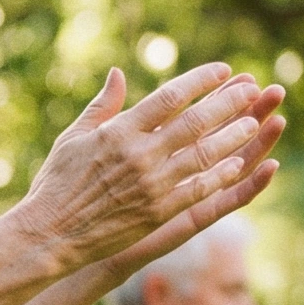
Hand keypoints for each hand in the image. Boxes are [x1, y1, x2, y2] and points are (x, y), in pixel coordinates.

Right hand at [19, 63, 285, 274]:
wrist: (50, 233)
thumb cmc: (57, 183)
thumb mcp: (74, 137)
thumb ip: (103, 105)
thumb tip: (118, 73)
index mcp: (119, 132)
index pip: (170, 96)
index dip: (201, 80)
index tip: (223, 70)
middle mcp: (139, 155)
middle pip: (195, 122)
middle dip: (228, 103)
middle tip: (252, 91)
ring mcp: (152, 184)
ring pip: (204, 154)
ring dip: (233, 137)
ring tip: (253, 124)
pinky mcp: (158, 211)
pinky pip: (199, 189)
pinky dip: (220, 175)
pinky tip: (237, 165)